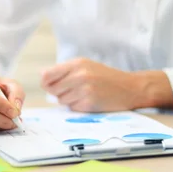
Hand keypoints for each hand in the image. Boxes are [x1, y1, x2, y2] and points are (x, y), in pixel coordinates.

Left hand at [41, 58, 172, 111]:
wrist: (130, 88)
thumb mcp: (86, 66)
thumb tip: (41, 75)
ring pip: (61, 100)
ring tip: (83, 94)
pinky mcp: (89, 104)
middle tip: (72, 89)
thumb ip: (64, 70)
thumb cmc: (106, 77)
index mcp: (77, 63)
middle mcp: (80, 75)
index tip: (50, 84)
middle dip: (58, 92)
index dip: (46, 82)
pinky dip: (78, 106)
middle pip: (52, 89)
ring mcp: (85, 90)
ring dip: (68, 100)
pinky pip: (72, 108)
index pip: (48, 75)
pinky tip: (89, 101)